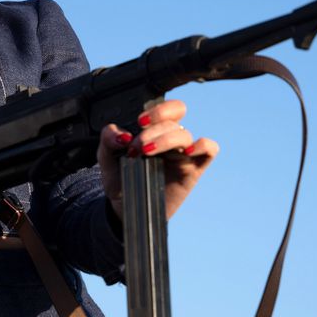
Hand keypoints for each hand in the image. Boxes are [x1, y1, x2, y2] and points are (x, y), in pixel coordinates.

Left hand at [96, 99, 218, 221]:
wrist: (125, 206)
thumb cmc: (120, 178)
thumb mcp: (106, 158)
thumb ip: (108, 140)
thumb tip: (122, 135)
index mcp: (156, 130)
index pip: (170, 109)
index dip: (158, 111)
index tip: (139, 122)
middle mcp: (172, 140)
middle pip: (173, 122)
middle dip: (153, 131)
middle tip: (136, 147)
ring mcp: (184, 154)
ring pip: (185, 135)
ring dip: (165, 140)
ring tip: (146, 152)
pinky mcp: (193, 170)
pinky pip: (210, 150)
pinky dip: (203, 145)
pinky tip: (187, 152)